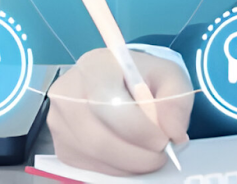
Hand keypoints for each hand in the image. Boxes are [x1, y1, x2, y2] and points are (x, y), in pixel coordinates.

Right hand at [47, 48, 192, 175]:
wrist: (118, 81)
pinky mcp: (62, 145)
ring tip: (149, 155)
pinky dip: (117, 168)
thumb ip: (177, 99)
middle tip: (161, 155)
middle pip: (99, 139)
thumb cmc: (142, 77)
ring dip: (130, 164)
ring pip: (95, 156)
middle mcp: (67, 93)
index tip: (165, 139)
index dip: (140, 130)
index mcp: (94, 67)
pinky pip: (89, 167)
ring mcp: (59, 122)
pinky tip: (130, 156)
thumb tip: (173, 132)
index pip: (110, 105)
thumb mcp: (169, 76)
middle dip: (137, 155)